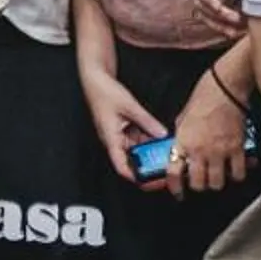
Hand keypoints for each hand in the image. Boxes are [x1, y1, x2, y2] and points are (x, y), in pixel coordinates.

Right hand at [81, 69, 169, 185]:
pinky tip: (159, 136)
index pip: (122, 168)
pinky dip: (147, 138)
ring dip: (149, 150)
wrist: (95, 79)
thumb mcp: (129, 106)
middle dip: (148, 164)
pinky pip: (137, 137)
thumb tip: (161, 133)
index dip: (137, 177)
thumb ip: (147, 121)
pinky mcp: (123, 127)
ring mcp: (119, 134)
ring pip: (136, 149)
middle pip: (132, 161)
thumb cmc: (103, 92)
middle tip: (164, 166)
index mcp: (111, 140)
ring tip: (165, 151)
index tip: (152, 181)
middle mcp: (114, 141)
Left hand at [165, 71, 251, 196]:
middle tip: (202, 180)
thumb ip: (182, 136)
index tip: (178, 192)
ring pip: (218, 183)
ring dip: (217, 182)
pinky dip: (237, 175)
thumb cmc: (204, 94)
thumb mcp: (183, 116)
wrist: (225, 85)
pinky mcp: (237, 148)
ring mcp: (219, 151)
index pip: (174, 172)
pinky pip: (238, 173)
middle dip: (200, 185)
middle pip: (199, 184)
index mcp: (183, 140)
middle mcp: (200, 149)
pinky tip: (235, 169)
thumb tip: (182, 148)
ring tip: (218, 175)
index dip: (175, 187)